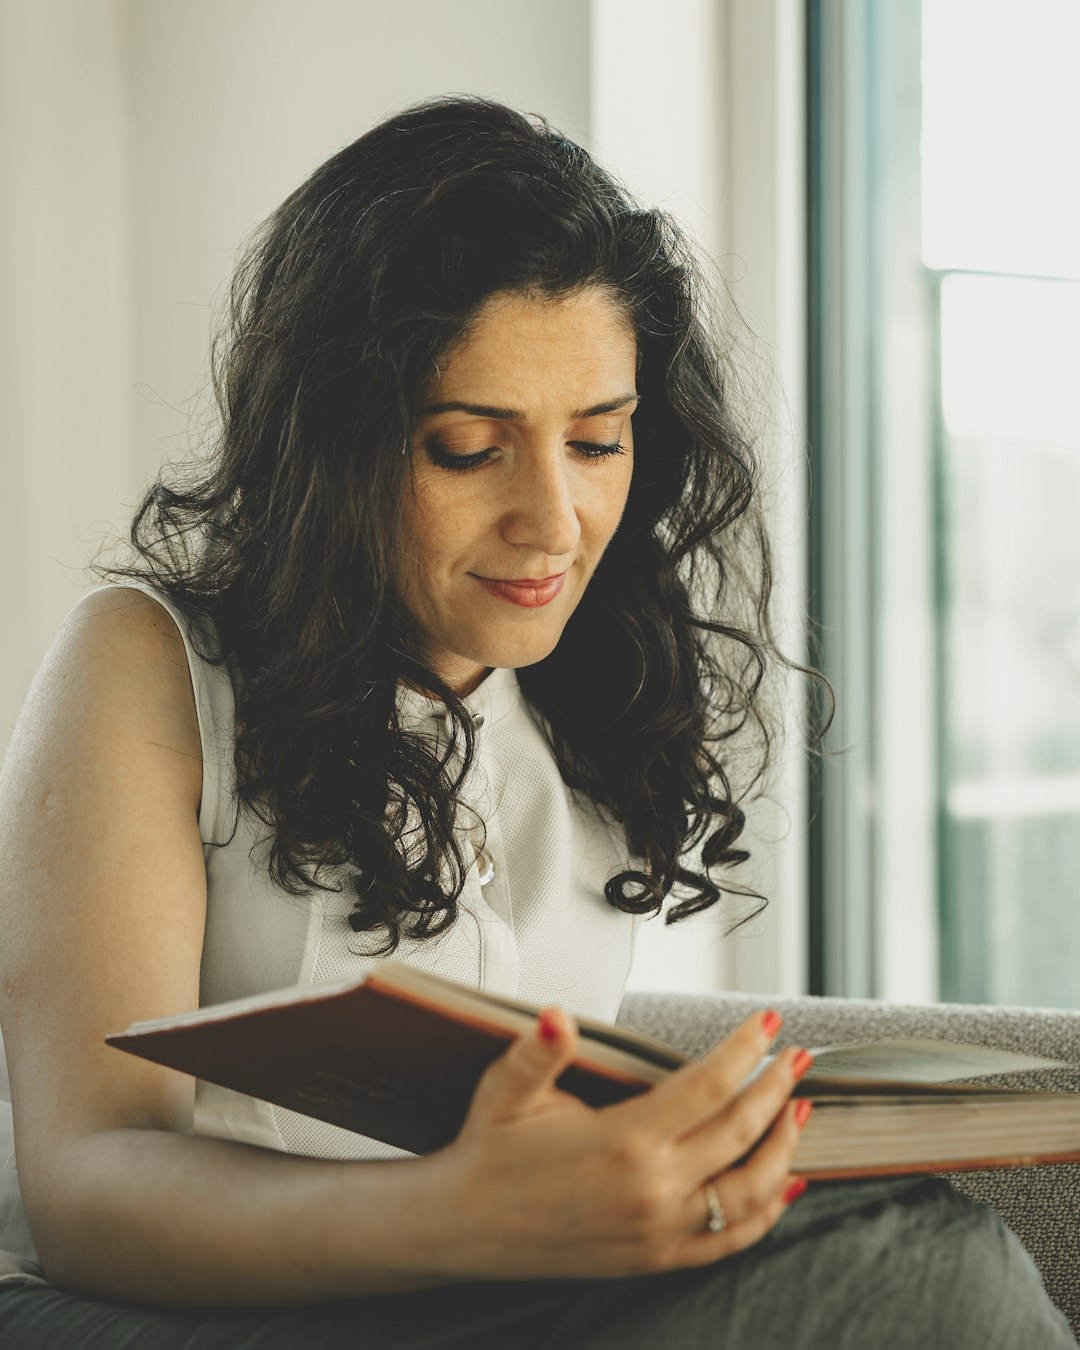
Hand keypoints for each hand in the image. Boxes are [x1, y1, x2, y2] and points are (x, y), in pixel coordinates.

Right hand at [436, 1004, 810, 1281]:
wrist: (466, 1226)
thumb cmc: (490, 1149)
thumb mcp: (506, 1089)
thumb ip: (539, 1051)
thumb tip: (558, 1018)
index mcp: (624, 1140)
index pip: (709, 1084)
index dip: (745, 1048)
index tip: (769, 1021)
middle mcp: (652, 1189)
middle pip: (741, 1131)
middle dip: (777, 1088)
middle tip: (798, 1056)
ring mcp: (659, 1230)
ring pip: (750, 1190)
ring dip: (785, 1148)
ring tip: (800, 1110)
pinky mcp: (655, 1258)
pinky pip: (729, 1240)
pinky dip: (768, 1213)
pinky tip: (787, 1185)